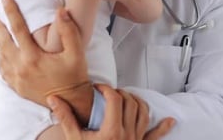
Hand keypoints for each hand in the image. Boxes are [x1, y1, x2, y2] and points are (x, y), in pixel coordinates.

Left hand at [0, 0, 93, 123]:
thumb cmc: (74, 76)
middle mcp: (21, 68)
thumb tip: (60, 11)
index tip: (6, 0)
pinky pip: (3, 72)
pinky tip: (0, 56)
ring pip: (1, 57)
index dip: (12, 12)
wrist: (70, 102)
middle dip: (0, 28)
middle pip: (4, 43)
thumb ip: (68, 30)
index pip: (18, 28)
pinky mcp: (17, 87)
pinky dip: (0, 61)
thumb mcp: (76, 52)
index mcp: (33, 57)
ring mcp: (17, 79)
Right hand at [47, 84, 175, 139]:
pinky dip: (163, 128)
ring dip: (136, 101)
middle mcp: (127, 135)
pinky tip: (169, 121)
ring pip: (143, 113)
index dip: (106, 88)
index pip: (114, 99)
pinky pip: (156, 137)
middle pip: (130, 102)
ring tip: (125, 98)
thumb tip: (53, 99)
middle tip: (108, 93)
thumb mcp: (74, 139)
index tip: (98, 88)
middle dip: (119, 92)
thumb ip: (65, 117)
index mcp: (111, 131)